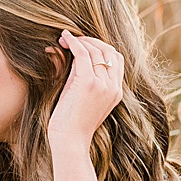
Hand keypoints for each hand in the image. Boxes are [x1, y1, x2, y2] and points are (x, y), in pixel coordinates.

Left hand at [47, 30, 124, 153]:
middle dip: (91, 40)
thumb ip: (82, 76)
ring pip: (96, 51)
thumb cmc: (71, 124)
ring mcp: (103, 85)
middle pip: (109, 51)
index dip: (101, 47)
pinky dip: (74, 42)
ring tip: (64, 38)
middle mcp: (113, 87)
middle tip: (72, 38)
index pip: (116, 59)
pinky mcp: (89, 83)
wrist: (70, 142)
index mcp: (116, 92)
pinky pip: (84, 54)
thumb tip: (75, 54)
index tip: (83, 44)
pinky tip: (64, 38)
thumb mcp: (82, 96)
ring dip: (80, 40)